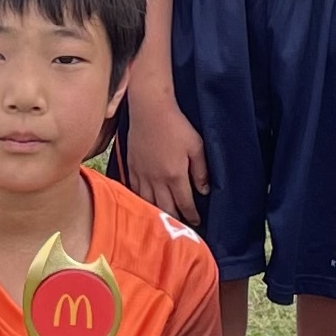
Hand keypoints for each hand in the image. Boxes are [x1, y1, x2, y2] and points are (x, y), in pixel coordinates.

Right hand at [125, 91, 207, 226]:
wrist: (150, 110)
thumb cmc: (175, 125)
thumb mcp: (196, 146)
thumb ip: (201, 170)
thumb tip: (204, 190)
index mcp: (175, 175)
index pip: (185, 203)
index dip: (192, 215)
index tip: (197, 221)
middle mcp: (157, 180)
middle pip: (165, 208)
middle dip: (175, 219)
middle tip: (182, 226)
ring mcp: (142, 175)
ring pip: (148, 203)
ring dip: (157, 213)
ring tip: (164, 219)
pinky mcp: (131, 168)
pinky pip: (134, 191)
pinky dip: (140, 201)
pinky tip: (144, 204)